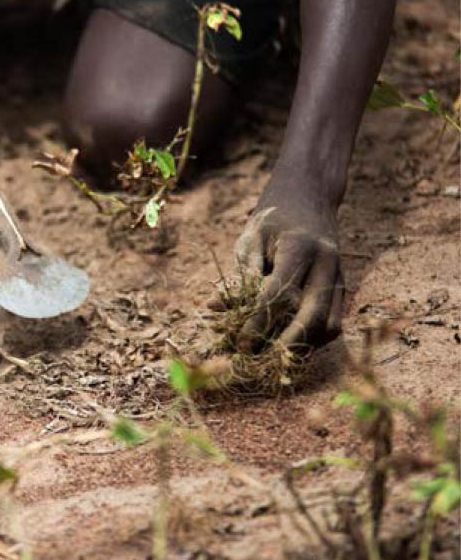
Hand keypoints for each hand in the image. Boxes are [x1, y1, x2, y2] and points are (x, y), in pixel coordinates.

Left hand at [232, 175, 344, 352]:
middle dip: (287, 345)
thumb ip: (240, 275)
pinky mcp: (343, 287)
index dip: (258, 322)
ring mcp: (339, 276)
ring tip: (274, 357)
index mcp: (301, 247)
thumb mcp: (250, 239)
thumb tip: (217, 310)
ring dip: (303, 347)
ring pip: (329, 325)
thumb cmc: (272, 220)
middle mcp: (327, 263)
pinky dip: (313, 339)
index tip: (241, 343)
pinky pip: (333, 322)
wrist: (309, 197)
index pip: (278, 294)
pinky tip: (289, 345)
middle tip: (262, 362)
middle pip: (314, 317)